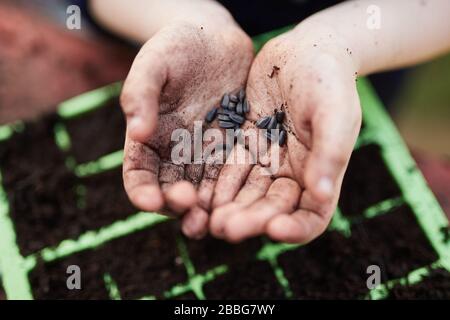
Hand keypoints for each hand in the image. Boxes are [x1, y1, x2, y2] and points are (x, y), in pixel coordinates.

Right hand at [120, 20, 253, 237]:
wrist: (217, 40)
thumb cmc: (178, 45)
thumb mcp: (155, 61)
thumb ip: (141, 93)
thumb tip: (136, 133)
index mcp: (148, 139)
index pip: (139, 174)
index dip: (142, 191)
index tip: (150, 201)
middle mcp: (175, 155)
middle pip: (172, 191)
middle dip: (179, 206)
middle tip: (191, 209)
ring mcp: (205, 156)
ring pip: (204, 192)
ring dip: (209, 210)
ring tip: (216, 221)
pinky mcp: (233, 151)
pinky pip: (234, 177)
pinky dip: (237, 194)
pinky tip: (244, 202)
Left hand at [210, 27, 361, 242]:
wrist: (305, 48)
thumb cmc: (329, 79)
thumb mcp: (336, 111)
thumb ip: (331, 152)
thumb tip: (320, 196)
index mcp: (322, 173)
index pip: (312, 216)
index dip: (296, 229)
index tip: (275, 230)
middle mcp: (294, 173)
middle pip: (272, 208)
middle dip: (251, 221)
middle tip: (226, 229)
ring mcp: (269, 160)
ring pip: (248, 194)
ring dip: (231, 209)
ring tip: (210, 220)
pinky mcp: (247, 144)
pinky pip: (231, 170)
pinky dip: (219, 185)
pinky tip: (202, 196)